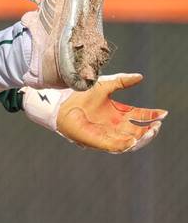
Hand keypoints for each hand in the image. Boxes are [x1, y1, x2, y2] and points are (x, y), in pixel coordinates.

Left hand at [22, 73, 166, 153]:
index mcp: (117, 113)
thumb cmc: (79, 93)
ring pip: (129, 141)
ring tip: (150, 132)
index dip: (152, 115)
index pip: (139, 116)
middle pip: (138, 131)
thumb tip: (140, 76)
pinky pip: (114, 146)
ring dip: (141, 139)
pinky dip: (125, 144)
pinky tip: (134, 139)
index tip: (163, 113)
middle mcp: (114, 125)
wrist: (59, 100)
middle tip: (158, 125)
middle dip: (150, 130)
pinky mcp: (96, 140)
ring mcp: (106, 134)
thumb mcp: (104, 85)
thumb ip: (122, 81)